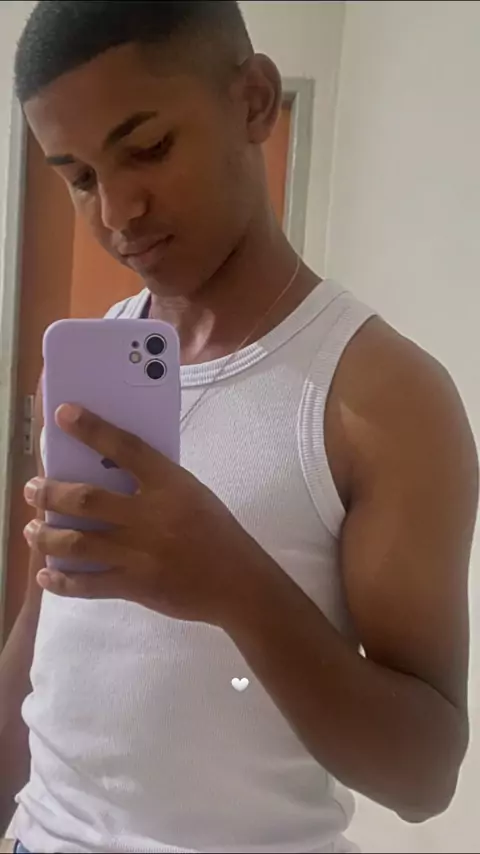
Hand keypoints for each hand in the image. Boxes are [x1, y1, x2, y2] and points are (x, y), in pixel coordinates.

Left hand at [23, 404, 262, 625]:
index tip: (63, 414)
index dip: (92, 429)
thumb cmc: (215, 531)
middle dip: (51, 493)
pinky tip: (46, 574)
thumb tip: (107, 473)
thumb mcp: (191, 494)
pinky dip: (62, 581)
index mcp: (170, 485)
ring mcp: (140, 554)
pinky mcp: (135, 586)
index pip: (125, 448)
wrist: (238, 581)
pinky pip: (88, 584)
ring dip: (46, 536)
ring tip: (33, 529)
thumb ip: (155, 483)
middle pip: (86, 499)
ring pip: (78, 543)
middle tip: (33, 488)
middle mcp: (150, 516)